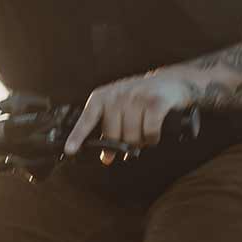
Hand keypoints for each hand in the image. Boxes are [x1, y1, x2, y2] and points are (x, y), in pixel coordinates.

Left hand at [64, 73, 194, 162]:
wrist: (172, 82)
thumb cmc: (140, 101)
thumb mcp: (119, 111)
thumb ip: (110, 132)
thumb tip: (107, 158)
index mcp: (103, 97)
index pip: (87, 119)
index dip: (78, 136)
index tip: (69, 151)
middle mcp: (117, 95)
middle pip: (113, 136)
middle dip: (123, 144)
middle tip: (132, 138)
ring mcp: (136, 97)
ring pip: (131, 137)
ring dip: (140, 142)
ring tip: (144, 132)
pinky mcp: (155, 102)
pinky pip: (148, 132)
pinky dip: (152, 139)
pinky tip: (154, 135)